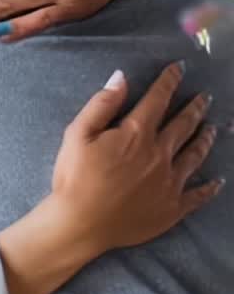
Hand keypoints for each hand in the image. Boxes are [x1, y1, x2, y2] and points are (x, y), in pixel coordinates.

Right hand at [50, 62, 221, 257]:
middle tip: (205, 97)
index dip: (169, 81)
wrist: (80, 225)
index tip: (179, 68)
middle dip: (195, 108)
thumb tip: (121, 77)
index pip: (158, 100)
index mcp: (137, 134)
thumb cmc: (74, 179)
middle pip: (184, 125)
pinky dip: (210, 187)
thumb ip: (102, 104)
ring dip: (205, 139)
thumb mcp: (77, 134)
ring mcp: (170, 182)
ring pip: (195, 155)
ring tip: (213, 128)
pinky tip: (218, 182)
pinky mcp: (172, 208)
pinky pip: (198, 195)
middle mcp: (160, 154)